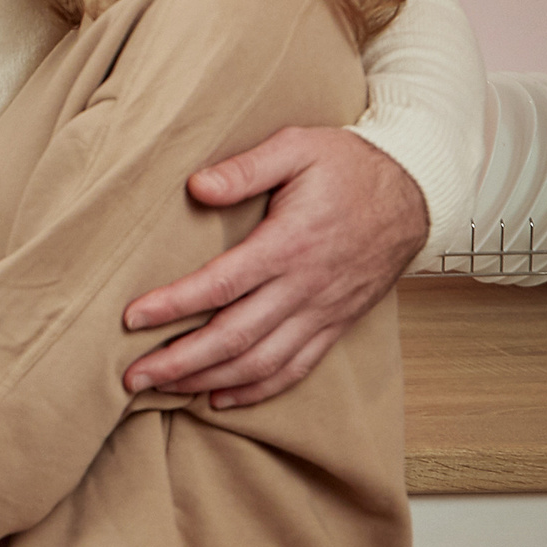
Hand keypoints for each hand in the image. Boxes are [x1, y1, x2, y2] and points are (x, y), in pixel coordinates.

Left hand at [121, 127, 426, 407]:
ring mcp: (323, 311)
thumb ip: (245, 168)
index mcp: (289, 244)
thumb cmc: (348, 167)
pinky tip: (220, 399)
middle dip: (180, 361)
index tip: (131, 318)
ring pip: (261, 363)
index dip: (173, 305)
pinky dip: (256, 390)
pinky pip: (296, 368)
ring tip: (163, 389)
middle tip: (133, 376)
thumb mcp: (297, 147)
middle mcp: (305, 287)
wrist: (415, 193)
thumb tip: (196, 186)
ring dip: (209, 382)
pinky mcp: (336, 324)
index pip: (221, 285)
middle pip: (235, 337)